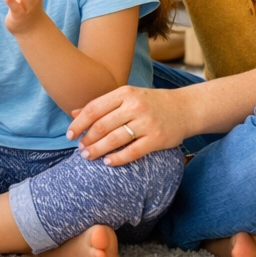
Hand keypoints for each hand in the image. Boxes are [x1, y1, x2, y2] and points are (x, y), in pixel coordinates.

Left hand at [67, 85, 187, 165]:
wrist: (185, 108)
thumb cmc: (150, 103)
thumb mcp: (126, 97)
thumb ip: (102, 104)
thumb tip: (74, 112)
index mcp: (124, 94)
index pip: (94, 109)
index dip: (79, 123)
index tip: (69, 135)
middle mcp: (134, 106)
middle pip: (102, 125)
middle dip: (87, 139)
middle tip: (80, 149)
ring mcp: (146, 123)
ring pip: (114, 139)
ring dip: (98, 150)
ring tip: (88, 156)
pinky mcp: (157, 139)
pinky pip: (133, 151)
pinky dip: (118, 158)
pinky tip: (108, 163)